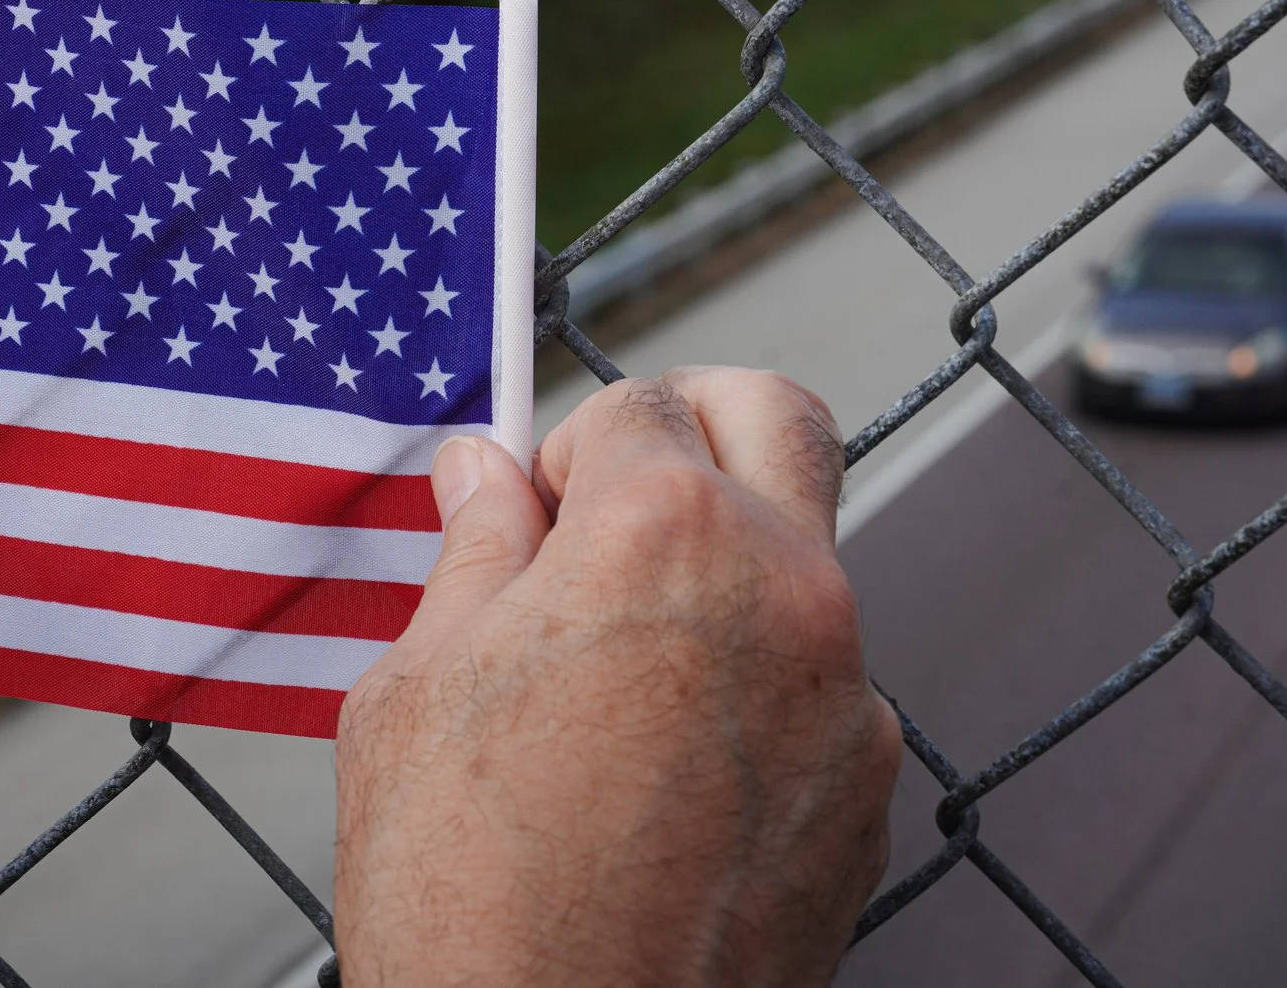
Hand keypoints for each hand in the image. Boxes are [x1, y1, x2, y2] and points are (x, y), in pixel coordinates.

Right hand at [334, 368, 899, 987]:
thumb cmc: (461, 882)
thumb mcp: (419, 685)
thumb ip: (475, 552)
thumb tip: (483, 471)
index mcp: (667, 533)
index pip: (638, 404)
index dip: (563, 450)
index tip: (525, 514)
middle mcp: (790, 591)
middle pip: (777, 419)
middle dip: (694, 426)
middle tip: (614, 497)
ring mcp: (847, 698)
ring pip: (799, 564)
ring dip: (721, 572)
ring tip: (615, 672)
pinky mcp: (867, 796)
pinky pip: (815, 687)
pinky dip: (750, 688)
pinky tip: (658, 771)